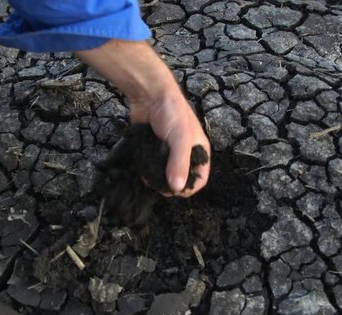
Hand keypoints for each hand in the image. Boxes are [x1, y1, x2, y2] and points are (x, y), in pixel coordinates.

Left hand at [77, 40, 209, 196]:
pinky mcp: (154, 147)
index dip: (190, 187)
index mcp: (199, 150)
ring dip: (158, 178)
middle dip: (171, 185)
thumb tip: (176, 188)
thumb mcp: (180, 139)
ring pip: (165, 172)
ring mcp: (169, 150)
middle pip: (182, 177)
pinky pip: (152, 164)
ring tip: (148, 180)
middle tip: (158, 187)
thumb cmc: (172, 114)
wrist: (150, 94)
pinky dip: (148, 170)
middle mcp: (186, 152)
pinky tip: (141, 171)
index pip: (201, 177)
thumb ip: (179, 163)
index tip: (175, 192)